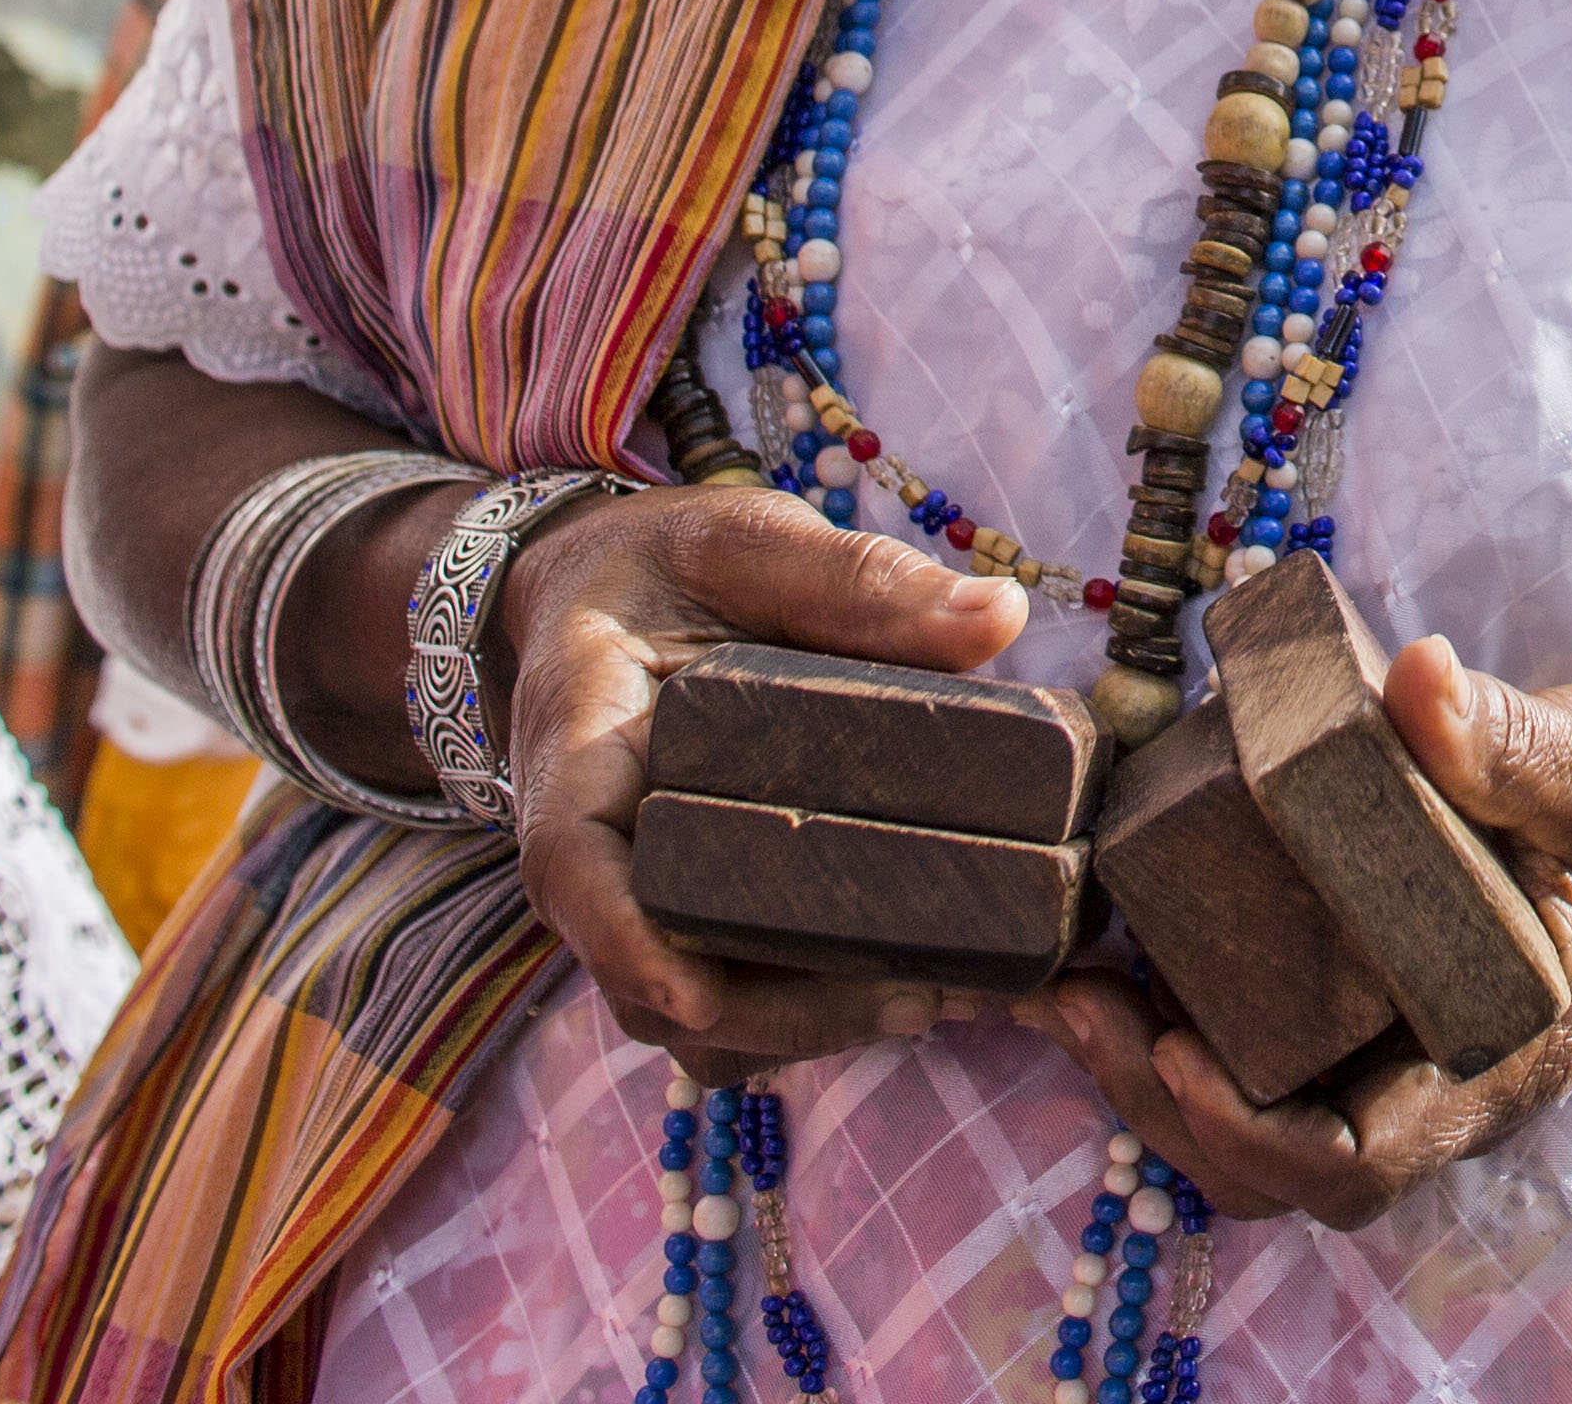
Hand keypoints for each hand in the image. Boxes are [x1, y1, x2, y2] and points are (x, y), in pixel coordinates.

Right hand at [497, 489, 1035, 1078]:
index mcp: (579, 743)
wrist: (611, 593)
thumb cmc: (672, 564)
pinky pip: (728, 997)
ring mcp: (637, 896)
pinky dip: (809, 1015)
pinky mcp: (690, 916)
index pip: (570, 863)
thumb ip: (862, 580)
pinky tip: (917, 987)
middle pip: (646, 974)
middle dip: (771, 1011)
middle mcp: (594, 847)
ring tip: (933, 998)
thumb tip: (1002, 618)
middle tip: (915, 995)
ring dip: (799, 1027)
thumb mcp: (752, 543)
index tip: (691, 992)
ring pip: (690, 1012)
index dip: (621, 938)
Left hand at [1014, 643, 1571, 1230]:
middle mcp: (1450, 1084)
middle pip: (1283, 1167)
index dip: (1252, 1131)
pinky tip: (1127, 946)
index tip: (1172, 1051)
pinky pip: (1275, 1058)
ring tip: (1074, 984)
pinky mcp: (1382, 1007)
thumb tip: (1420, 682)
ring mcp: (1413, 1054)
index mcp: (1505, 1057)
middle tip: (1073, 1002)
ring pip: (1266, 1128)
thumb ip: (1508, 738)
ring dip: (1159, 1078)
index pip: (1361, 1159)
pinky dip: (1194, 1024)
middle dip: (1164, 1105)